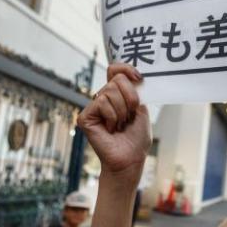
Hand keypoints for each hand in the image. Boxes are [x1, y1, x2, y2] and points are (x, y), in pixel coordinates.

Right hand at [77, 64, 150, 184]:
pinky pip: (102, 103)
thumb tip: (132, 76)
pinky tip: (110, 129)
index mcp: (116, 94)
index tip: (139, 78)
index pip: (115, 69)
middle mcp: (103, 98)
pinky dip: (112, 116)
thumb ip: (135, 91)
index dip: (126, 68)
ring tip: (120, 125)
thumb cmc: (136, 138)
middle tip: (130, 116)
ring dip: (122, 111)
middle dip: (131, 97)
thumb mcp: (141, 110)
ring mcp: (93, 107)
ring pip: (110, 91)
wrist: (130, 158)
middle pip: (117, 79)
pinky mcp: (85, 116)